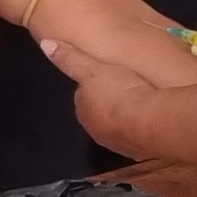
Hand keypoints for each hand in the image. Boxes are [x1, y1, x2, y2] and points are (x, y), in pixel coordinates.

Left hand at [30, 31, 167, 158]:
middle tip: (124, 87)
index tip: (106, 77)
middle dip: (109, 104)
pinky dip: (141, 127)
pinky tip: (151, 117)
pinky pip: (137, 136)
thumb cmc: (119, 92)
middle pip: (100, 114)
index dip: (94, 86)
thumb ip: (70, 58)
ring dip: (125, 117)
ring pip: (118, 126)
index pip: (83, 98)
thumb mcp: (93, 68)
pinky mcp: (139, 152)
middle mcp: (97, 132)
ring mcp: (118, 144)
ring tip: (140, 101)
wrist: (150, 122)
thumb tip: (45, 44)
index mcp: (84, 112)